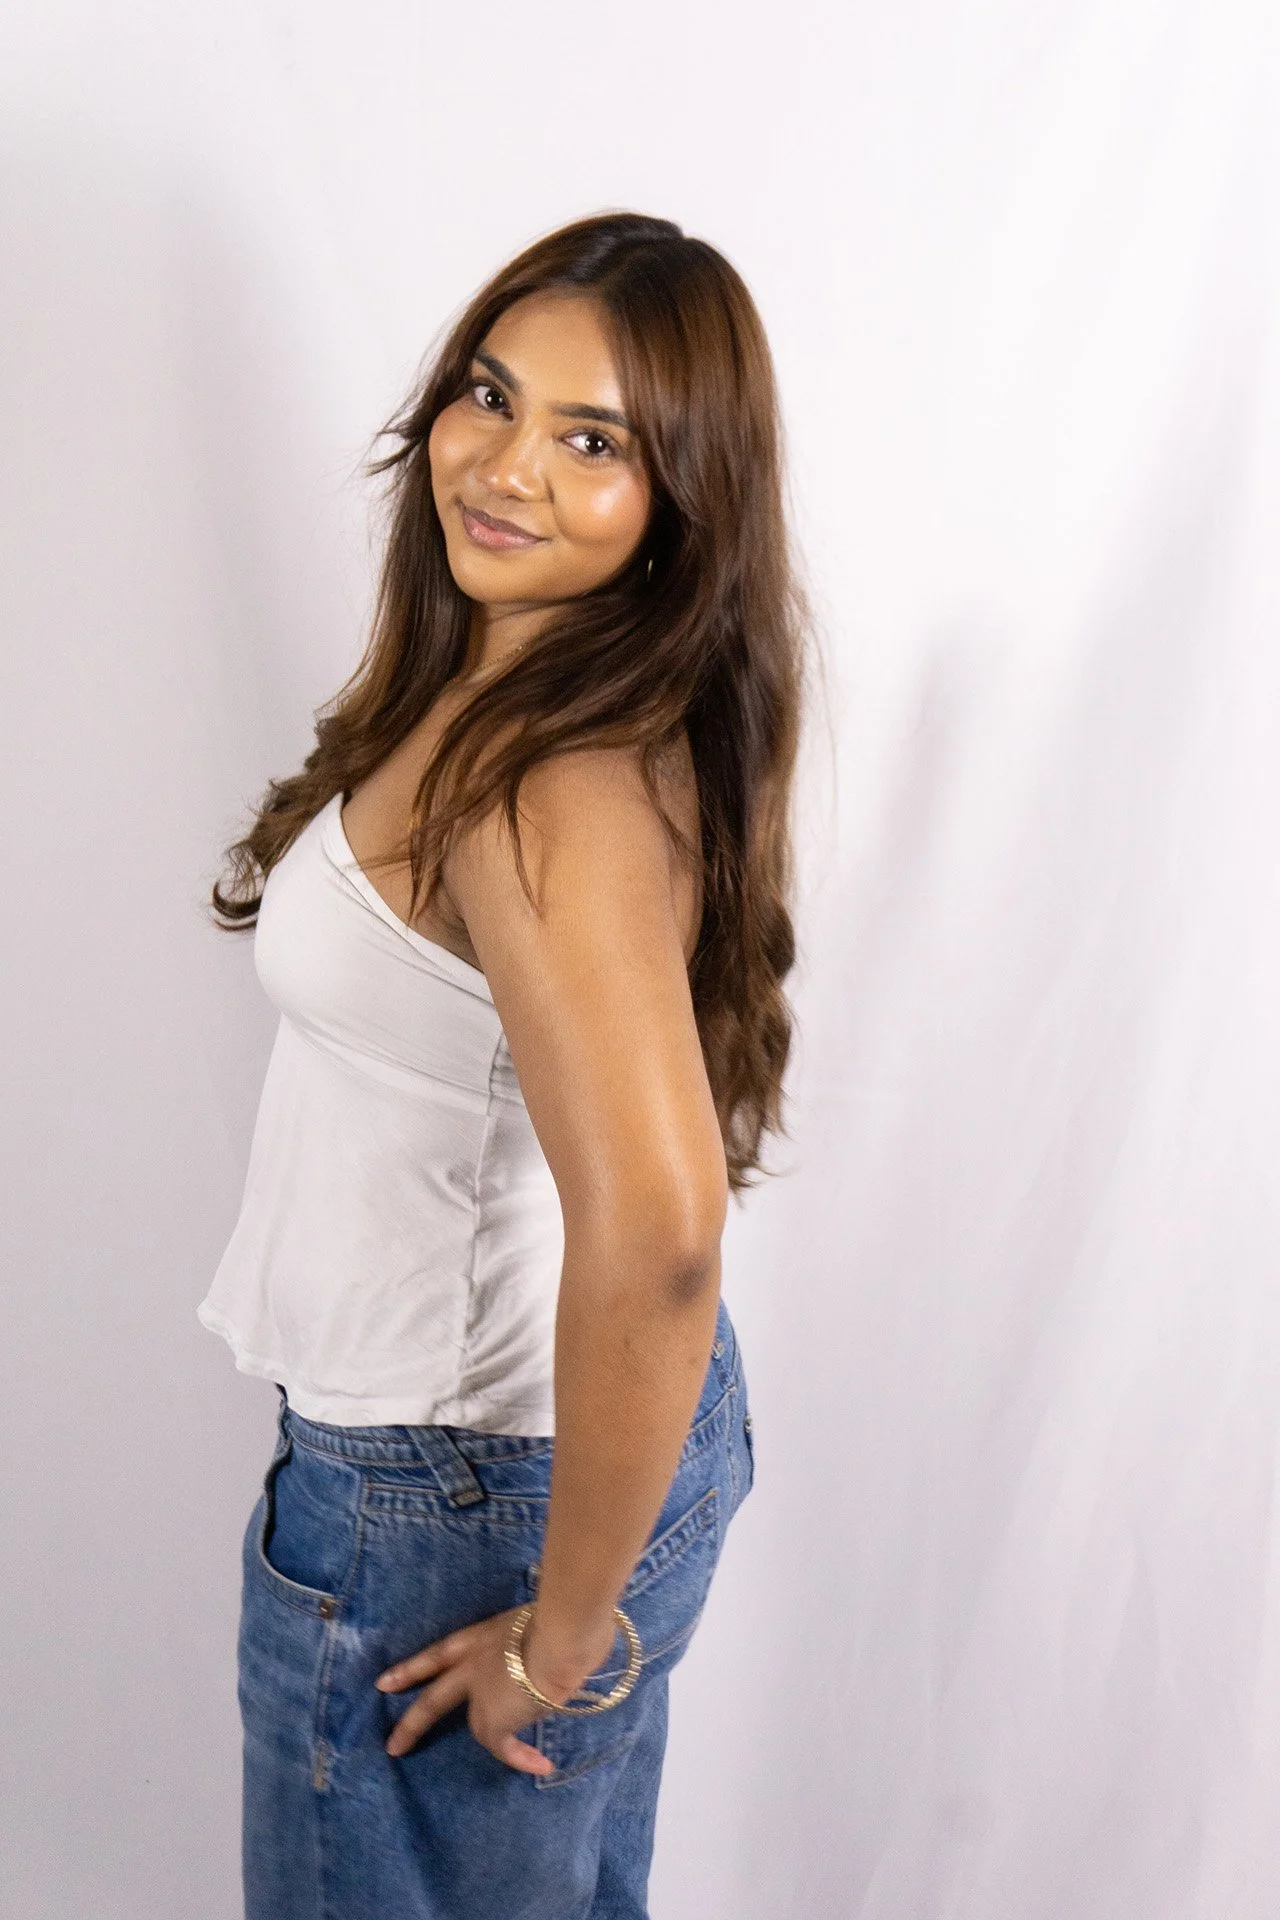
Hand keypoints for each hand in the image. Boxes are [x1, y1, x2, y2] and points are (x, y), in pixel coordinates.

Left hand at [374, 1605, 609, 1773]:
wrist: (558, 1637)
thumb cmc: (559, 1619)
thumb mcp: (538, 1624)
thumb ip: (535, 1641)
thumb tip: (556, 1652)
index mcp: (481, 1636)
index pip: (440, 1652)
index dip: (414, 1667)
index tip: (385, 1681)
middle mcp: (473, 1665)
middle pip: (434, 1698)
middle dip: (412, 1723)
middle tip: (392, 1746)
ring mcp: (479, 1695)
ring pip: (479, 1727)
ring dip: (504, 1740)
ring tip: (529, 1760)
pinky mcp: (492, 1722)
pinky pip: (505, 1748)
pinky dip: (522, 1758)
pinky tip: (540, 1765)